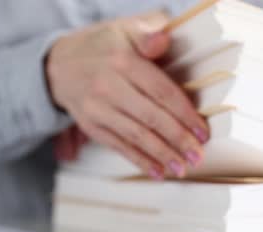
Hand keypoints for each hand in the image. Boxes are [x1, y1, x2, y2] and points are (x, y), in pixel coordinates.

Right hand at [46, 11, 208, 179]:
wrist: (60, 64)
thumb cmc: (103, 47)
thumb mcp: (125, 29)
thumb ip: (147, 31)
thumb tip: (163, 39)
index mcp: (123, 62)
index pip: (161, 91)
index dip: (184, 114)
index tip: (202, 131)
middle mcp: (108, 87)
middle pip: (151, 118)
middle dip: (178, 139)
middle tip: (197, 155)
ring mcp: (98, 109)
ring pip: (136, 136)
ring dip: (161, 154)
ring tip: (181, 168)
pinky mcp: (92, 126)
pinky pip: (119, 146)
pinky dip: (139, 161)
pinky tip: (157, 172)